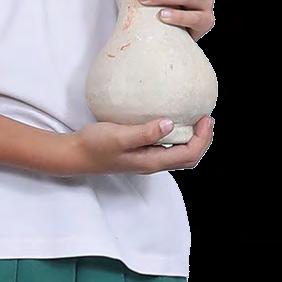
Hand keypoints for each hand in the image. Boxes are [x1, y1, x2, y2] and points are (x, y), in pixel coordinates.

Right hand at [61, 114, 214, 177]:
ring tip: (195, 120)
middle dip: (203, 141)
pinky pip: (167, 148)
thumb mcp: (119, 136)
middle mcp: (152, 163)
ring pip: (179, 155)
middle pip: (189, 158)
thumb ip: (145, 132)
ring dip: (192, 140)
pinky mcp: (140, 152)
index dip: (203, 138)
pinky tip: (172, 122)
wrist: (75, 154)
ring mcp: (146, 159)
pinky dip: (178, 137)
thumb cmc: (94, 145)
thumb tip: (170, 123)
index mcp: (152, 161)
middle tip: (206, 119)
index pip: (188, 154)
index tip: (206, 118)